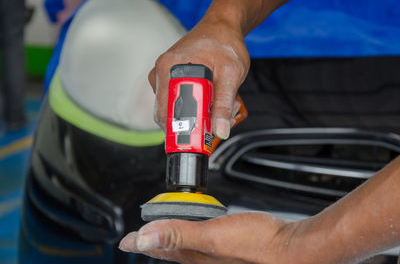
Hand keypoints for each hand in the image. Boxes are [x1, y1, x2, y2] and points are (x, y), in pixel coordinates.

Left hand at [119, 212, 305, 263]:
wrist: (294, 249)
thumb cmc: (259, 245)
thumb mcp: (212, 237)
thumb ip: (178, 234)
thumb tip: (143, 237)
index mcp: (196, 258)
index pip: (160, 250)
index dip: (140, 243)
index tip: (124, 240)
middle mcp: (205, 260)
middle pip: (172, 252)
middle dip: (153, 244)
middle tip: (139, 237)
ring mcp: (218, 256)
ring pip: (187, 248)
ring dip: (172, 240)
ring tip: (162, 233)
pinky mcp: (231, 248)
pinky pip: (203, 243)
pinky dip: (193, 235)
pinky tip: (198, 230)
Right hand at [148, 18, 249, 138]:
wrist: (223, 28)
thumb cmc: (225, 43)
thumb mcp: (230, 74)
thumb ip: (224, 104)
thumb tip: (220, 131)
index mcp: (169, 68)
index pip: (165, 112)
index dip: (182, 129)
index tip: (201, 136)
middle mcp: (162, 73)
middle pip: (171, 114)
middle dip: (196, 122)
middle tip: (220, 118)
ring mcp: (166, 77)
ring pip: (178, 110)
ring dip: (201, 115)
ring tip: (221, 105)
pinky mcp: (172, 80)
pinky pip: (181, 102)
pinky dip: (199, 107)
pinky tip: (214, 99)